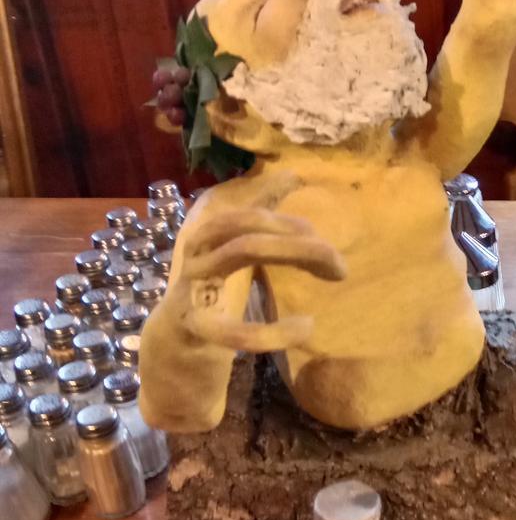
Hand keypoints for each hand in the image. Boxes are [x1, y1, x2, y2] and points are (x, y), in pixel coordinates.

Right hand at [170, 201, 344, 353]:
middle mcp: (197, 253)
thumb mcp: (236, 249)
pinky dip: (270, 332)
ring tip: (331, 276)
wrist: (172, 345)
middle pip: (247, 229)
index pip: (249, 215)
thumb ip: (259, 214)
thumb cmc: (210, 291)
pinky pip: (230, 330)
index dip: (289, 224)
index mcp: (210, 236)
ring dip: (291, 258)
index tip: (324, 242)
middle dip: (297, 241)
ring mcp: (190, 287)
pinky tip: (305, 327)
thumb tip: (292, 173)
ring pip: (237, 253)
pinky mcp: (194, 327)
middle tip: (339, 263)